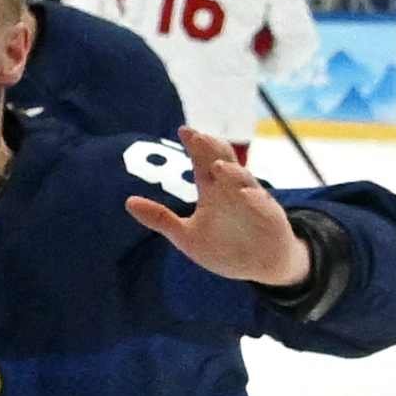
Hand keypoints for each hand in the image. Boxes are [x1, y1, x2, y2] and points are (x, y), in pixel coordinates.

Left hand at [117, 127, 316, 286]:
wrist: (262, 266)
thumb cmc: (225, 247)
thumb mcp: (186, 236)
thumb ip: (160, 218)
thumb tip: (128, 202)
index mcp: (212, 191)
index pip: (202, 162)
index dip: (195, 145)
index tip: (183, 130)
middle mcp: (232, 190)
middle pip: (222, 162)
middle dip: (212, 149)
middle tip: (199, 136)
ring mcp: (252, 201)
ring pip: (243, 180)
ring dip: (232, 173)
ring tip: (218, 166)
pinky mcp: (268, 217)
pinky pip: (262, 205)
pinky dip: (254, 199)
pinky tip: (245, 194)